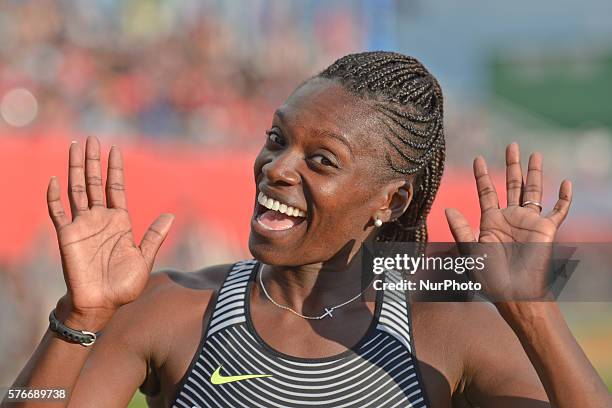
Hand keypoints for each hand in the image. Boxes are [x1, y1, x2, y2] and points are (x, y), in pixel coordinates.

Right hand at [47, 137, 173, 327]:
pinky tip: (55, 179)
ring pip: (76, 190)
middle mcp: (100, 219)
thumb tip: (170, 215)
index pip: (116, 188)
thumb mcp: (144, 258)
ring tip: (75, 147)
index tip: (115, 148)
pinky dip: (54, 196)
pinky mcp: (66, 235)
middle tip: (92, 139)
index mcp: (119, 222)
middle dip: (93, 161)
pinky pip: (57, 212)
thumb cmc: (123, 285)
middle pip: (94, 182)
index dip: (115, 169)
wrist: (101, 304)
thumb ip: (153, 236)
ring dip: (74, 169)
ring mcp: (82, 225)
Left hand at [444, 143, 571, 300]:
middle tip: (511, 145)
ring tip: (535, 154)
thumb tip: (448, 208)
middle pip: (511, 185)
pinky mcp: (547, 230)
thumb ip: (461, 230)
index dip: (481, 175)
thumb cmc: (491, 278)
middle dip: (511, 165)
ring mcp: (529, 222)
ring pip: (533, 191)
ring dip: (535, 173)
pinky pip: (558, 211)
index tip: (477, 158)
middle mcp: (510, 218)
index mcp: (491, 222)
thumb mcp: (472, 252)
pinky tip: (565, 182)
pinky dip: (563, 198)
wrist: (515, 293)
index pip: (486, 192)